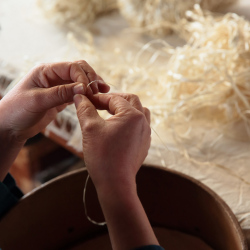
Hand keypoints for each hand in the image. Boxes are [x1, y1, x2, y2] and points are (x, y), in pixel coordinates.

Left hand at [0, 60, 109, 142]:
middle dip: (91, 78)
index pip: (71, 67)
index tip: (89, 91)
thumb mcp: (38, 100)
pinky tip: (96, 99)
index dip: (82, 77)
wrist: (10, 127)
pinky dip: (87, 95)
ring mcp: (58, 87)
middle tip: (100, 90)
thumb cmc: (17, 111)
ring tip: (104, 91)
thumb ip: (61, 93)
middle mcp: (53, 76)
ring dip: (92, 85)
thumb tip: (83, 88)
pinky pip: (77, 93)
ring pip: (80, 81)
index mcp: (45, 71)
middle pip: (78, 70)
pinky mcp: (61, 98)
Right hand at [74, 93, 158, 249]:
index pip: (114, 99)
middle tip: (99, 103)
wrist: (116, 184)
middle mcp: (143, 122)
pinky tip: (117, 128)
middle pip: (131, 100)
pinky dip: (128, 121)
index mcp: (133, 115)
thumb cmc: (103, 156)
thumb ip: (85, 108)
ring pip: (138, 111)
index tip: (86, 99)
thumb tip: (79, 96)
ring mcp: (146, 133)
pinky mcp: (144, 144)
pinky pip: (139, 125)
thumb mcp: (90, 128)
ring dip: (124, 109)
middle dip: (114, 100)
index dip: (98, 98)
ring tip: (109, 113)